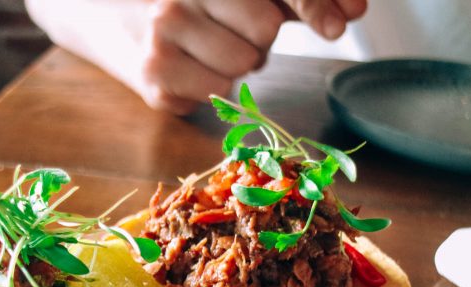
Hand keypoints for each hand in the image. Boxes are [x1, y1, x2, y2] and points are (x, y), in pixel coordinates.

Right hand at [139, 0, 366, 112]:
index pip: (271, 3)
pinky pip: (215, 94)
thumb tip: (353, 11)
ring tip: (210, 52)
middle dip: (257, 38)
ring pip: (241, 68)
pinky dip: (211, 88)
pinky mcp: (154, 75)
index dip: (314, 6)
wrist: (116, 20)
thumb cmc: (198, 7)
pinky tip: (191, 70)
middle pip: (263, 31)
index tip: (343, 21)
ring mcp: (162, 35)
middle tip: (230, 34)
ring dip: (235, 67)